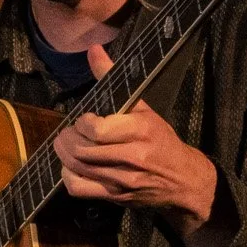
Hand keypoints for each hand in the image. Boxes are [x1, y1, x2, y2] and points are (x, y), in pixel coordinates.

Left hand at [53, 44, 217, 232]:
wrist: (182, 179)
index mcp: (140, 130)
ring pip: (77, 167)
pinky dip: (68, 176)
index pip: (97, 130)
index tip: (86, 119)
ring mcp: (122, 180)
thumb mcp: (142, 108)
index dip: (83, 123)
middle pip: (82, 149)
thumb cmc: (160, 140)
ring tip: (67, 144)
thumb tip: (93, 50)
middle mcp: (132, 157)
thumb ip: (112, 78)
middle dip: (68, 137)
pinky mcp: (115, 197)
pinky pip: (79, 188)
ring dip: (64, 154)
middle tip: (71, 131)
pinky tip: (73, 166)